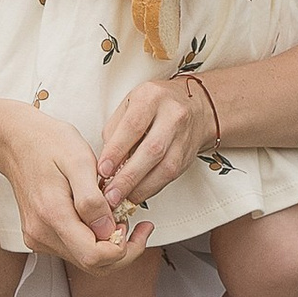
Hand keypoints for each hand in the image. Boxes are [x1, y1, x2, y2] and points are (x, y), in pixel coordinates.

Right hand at [0, 106, 149, 270]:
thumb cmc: (47, 143)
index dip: (124, 247)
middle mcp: (42, 233)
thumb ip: (93, 199)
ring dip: (108, 245)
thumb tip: (109, 230)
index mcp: (53, 215)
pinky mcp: (40, 236)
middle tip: (138, 225)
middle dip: (122, 250)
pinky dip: (93, 240)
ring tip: (118, 216)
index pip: (95, 256)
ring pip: (85, 260)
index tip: (138, 225)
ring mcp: (39, 237)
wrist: (15, 141)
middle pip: (93, 265)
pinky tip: (99, 217)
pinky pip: (74, 250)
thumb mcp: (78, 160)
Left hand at [97, 78, 203, 212]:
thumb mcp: (129, 105)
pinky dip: (150, 189)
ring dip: (139, 188)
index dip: (116, 151)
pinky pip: (169, 177)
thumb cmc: (154, 105)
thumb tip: (104, 164)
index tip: (102, 171)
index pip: (133, 126)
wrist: (194, 106)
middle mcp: (172, 115)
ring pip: (164, 168)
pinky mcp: (188, 156)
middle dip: (128, 177)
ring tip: (120, 200)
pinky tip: (135, 195)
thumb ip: (114, 131)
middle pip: (151, 150)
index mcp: (151, 97)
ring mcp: (183, 137)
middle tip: (110, 194)